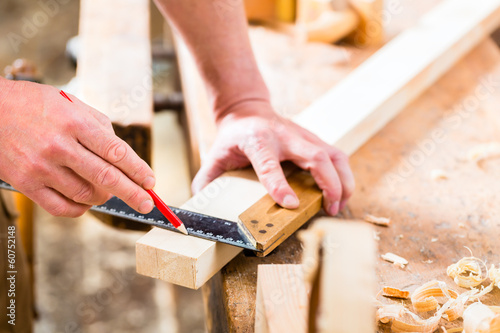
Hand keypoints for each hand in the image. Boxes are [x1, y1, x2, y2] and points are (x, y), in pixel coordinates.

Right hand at [0, 79, 155, 216]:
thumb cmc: (35, 105)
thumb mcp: (71, 103)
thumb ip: (99, 127)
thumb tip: (122, 155)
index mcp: (75, 123)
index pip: (117, 152)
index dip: (138, 170)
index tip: (151, 181)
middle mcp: (59, 146)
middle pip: (107, 178)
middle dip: (133, 193)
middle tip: (148, 204)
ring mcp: (41, 167)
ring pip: (86, 195)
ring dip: (104, 198)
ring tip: (109, 192)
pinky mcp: (26, 183)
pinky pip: (61, 207)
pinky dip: (81, 209)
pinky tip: (87, 202)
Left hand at [191, 101, 354, 214]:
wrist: (248, 109)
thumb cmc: (233, 136)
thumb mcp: (215, 155)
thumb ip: (207, 179)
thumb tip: (200, 205)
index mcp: (257, 141)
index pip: (270, 164)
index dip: (280, 185)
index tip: (291, 205)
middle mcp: (284, 137)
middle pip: (316, 157)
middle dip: (329, 184)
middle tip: (330, 208)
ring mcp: (302, 136)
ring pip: (334, 155)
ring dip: (343, 181)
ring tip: (340, 204)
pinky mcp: (313, 138)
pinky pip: (337, 155)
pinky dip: (344, 174)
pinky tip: (342, 191)